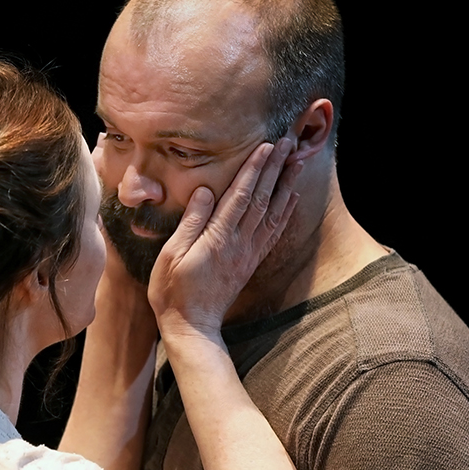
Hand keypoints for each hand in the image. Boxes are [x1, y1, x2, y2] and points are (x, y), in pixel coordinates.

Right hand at [148, 137, 300, 338]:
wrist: (193, 326)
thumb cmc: (173, 291)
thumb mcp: (172, 255)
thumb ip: (191, 222)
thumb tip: (206, 191)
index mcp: (218, 238)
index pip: (240, 196)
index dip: (254, 169)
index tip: (265, 146)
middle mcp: (239, 243)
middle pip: (262, 199)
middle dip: (275, 168)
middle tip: (288, 143)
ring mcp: (248, 253)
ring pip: (272, 213)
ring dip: (285, 185)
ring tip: (296, 162)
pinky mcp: (250, 262)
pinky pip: (272, 233)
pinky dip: (284, 212)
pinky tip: (290, 198)